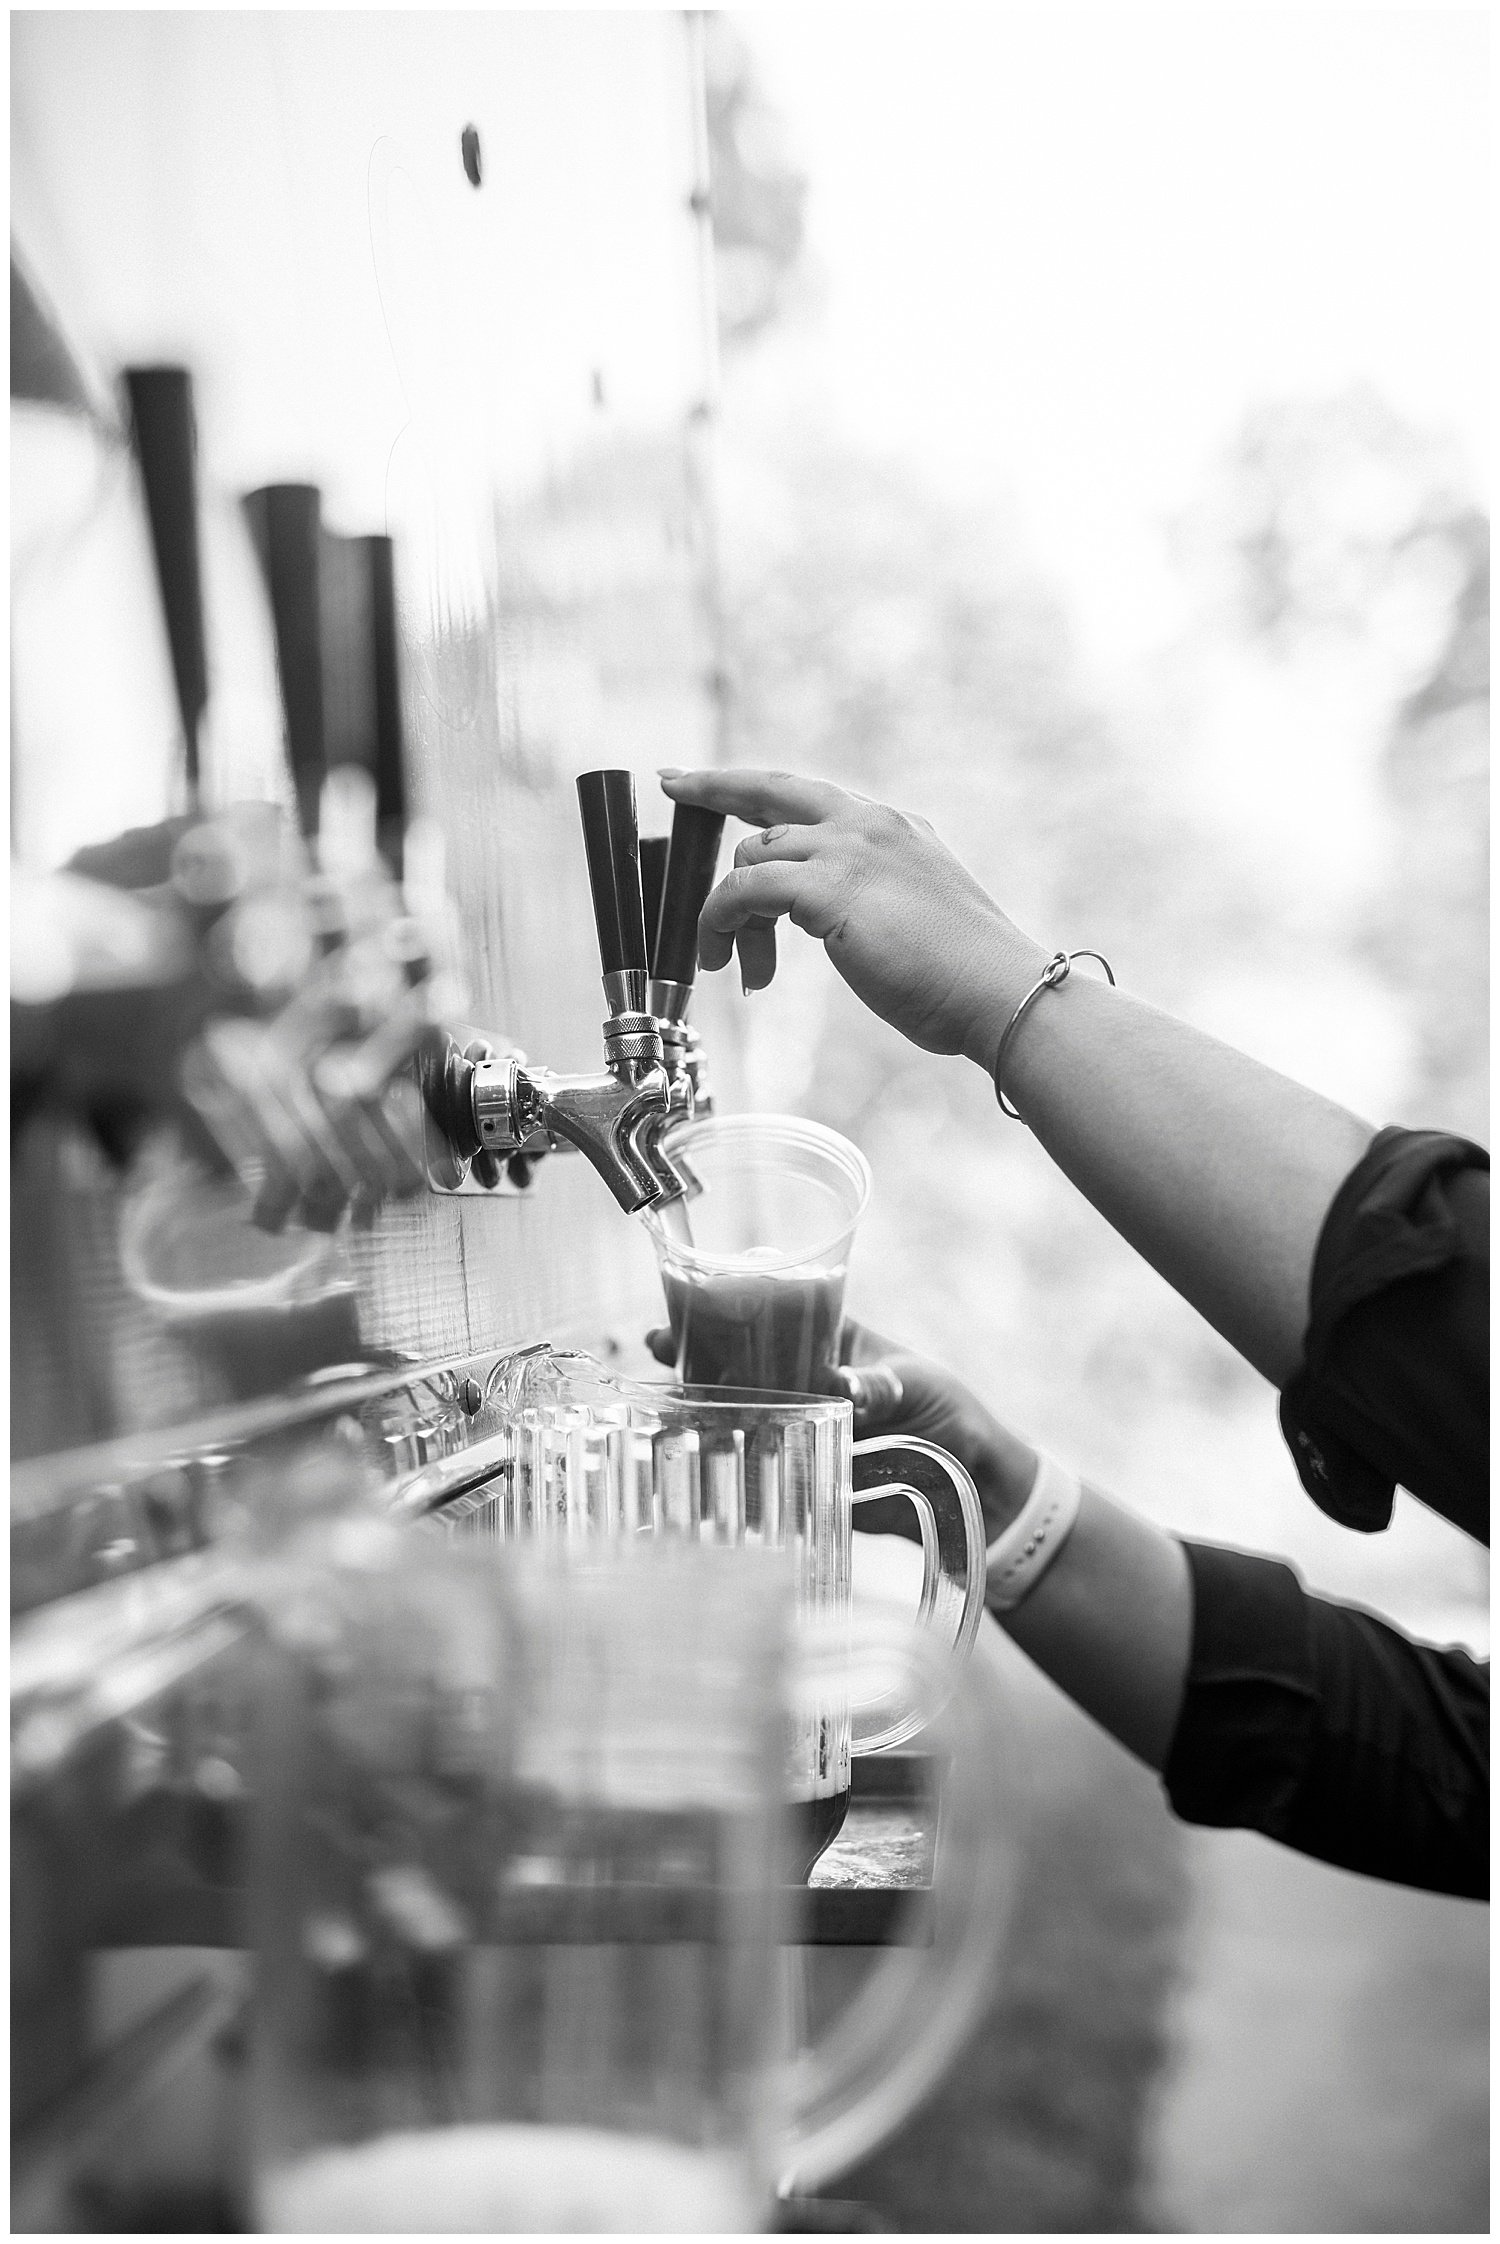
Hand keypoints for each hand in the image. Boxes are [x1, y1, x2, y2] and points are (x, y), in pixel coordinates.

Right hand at [645, 1316, 1038, 1544]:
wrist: (978, 1490)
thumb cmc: (953, 1415)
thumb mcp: (920, 1385)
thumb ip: (882, 1385)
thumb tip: (843, 1385)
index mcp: (833, 1347)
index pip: (770, 1320)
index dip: (723, 1313)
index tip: (680, 1315)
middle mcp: (808, 1386)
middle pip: (741, 1368)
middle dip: (696, 1362)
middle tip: (658, 1354)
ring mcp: (803, 1431)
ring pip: (742, 1418)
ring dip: (705, 1416)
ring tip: (663, 1414)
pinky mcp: (807, 1478)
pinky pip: (762, 1473)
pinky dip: (730, 1474)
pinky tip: (696, 1474)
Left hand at [657, 768, 1046, 1063]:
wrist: (1001, 994)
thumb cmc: (966, 980)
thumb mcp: (914, 918)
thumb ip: (870, 900)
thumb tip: (830, 919)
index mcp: (895, 830)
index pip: (811, 798)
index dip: (755, 789)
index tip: (712, 782)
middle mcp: (871, 825)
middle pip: (770, 793)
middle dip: (714, 786)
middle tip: (673, 786)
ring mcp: (850, 850)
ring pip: (750, 858)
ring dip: (730, 918)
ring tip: (746, 973)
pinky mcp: (828, 888)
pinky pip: (743, 892)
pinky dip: (725, 925)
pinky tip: (741, 968)